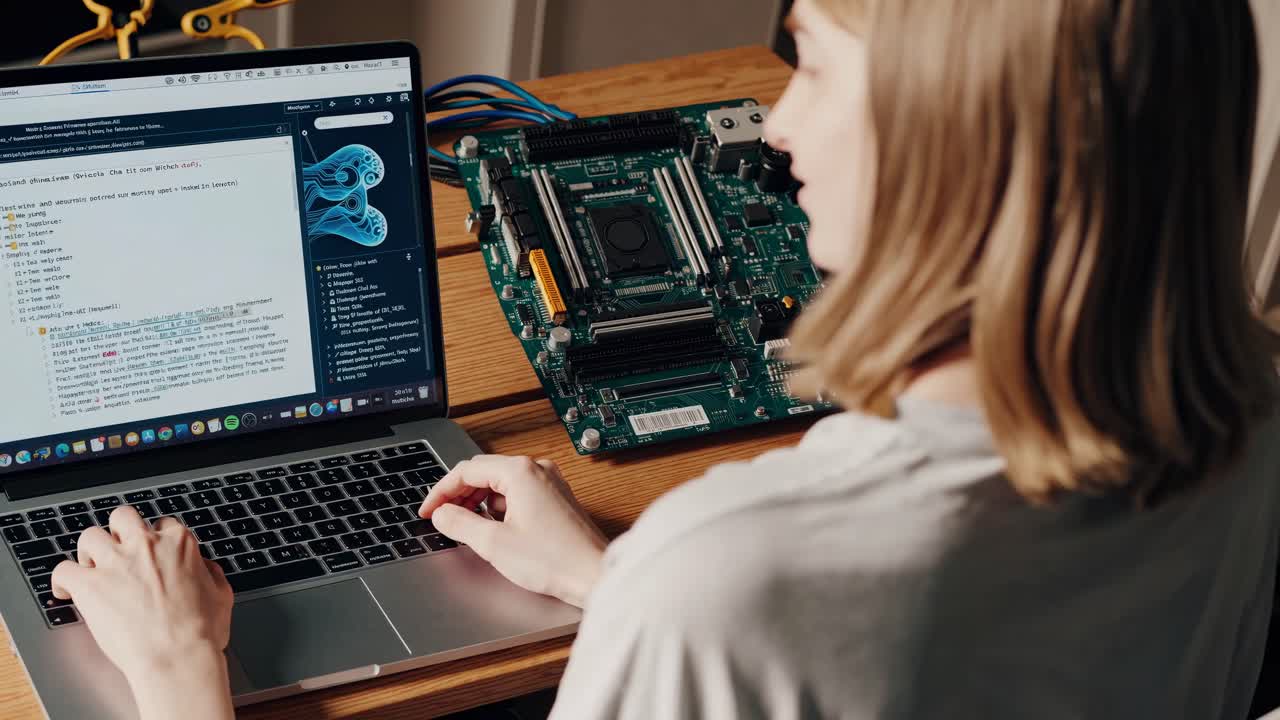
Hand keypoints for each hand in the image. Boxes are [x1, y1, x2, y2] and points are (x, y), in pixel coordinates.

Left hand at [51, 506, 234, 719]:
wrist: (177, 657)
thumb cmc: (201, 632)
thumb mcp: (222, 595)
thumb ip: (212, 573)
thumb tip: (206, 567)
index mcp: (178, 543)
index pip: (162, 525)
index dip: (155, 540)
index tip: (151, 554)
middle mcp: (145, 545)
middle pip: (123, 517)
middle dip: (118, 531)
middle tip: (118, 551)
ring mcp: (115, 563)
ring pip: (89, 536)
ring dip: (89, 551)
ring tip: (90, 568)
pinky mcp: (89, 585)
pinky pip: (63, 570)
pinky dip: (62, 580)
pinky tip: (66, 591)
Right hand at [419, 454, 606, 606]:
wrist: (593, 575)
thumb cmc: (553, 560)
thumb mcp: (493, 543)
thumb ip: (459, 524)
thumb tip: (442, 514)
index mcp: (520, 472)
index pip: (466, 471)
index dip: (440, 492)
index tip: (428, 511)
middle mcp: (537, 470)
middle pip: (484, 473)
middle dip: (459, 495)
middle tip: (442, 519)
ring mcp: (549, 483)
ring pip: (501, 484)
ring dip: (479, 502)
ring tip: (467, 527)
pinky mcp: (556, 499)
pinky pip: (518, 494)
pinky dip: (500, 507)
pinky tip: (494, 529)